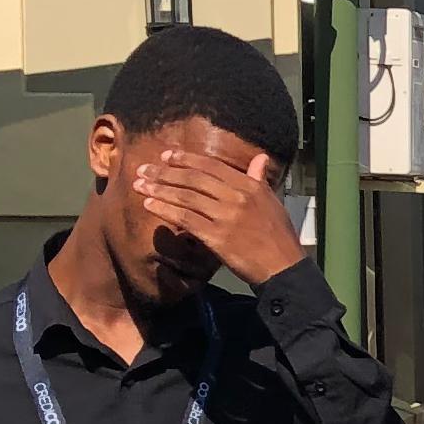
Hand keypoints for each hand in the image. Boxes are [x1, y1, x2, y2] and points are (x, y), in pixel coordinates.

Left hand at [137, 142, 306, 284]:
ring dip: (159, 189)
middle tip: (144, 168)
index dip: (186, 159)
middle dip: (165, 172)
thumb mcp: (272, 201)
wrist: (283, 267)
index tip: (166, 155)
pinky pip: (185, 219)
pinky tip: (150, 205)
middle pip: (194, 179)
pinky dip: (165, 210)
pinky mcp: (217, 237)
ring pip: (186, 197)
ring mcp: (226, 217)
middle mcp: (237, 197)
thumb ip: (260, 179)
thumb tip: (260, 158)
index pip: (211, 166)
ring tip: (139, 185)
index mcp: (249, 186)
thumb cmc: (278, 235)